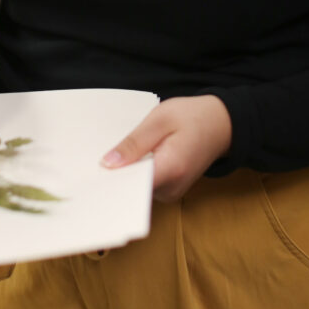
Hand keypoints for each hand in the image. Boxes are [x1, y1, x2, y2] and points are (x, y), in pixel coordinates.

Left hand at [101, 95, 232, 201]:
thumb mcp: (160, 119)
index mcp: (171, 169)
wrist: (222, 124)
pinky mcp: (169, 190)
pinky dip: (133, 174)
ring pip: (136, 190)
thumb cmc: (192, 116)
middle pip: (131, 191)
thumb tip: (107, 164)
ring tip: (106, 157)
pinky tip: (124, 160)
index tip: (87, 178)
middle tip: (89, 163)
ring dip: (123, 175)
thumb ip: (134, 143)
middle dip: (112, 178)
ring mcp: (171, 192)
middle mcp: (171, 188)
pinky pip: (144, 186)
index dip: (109, 184)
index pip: (132, 188)